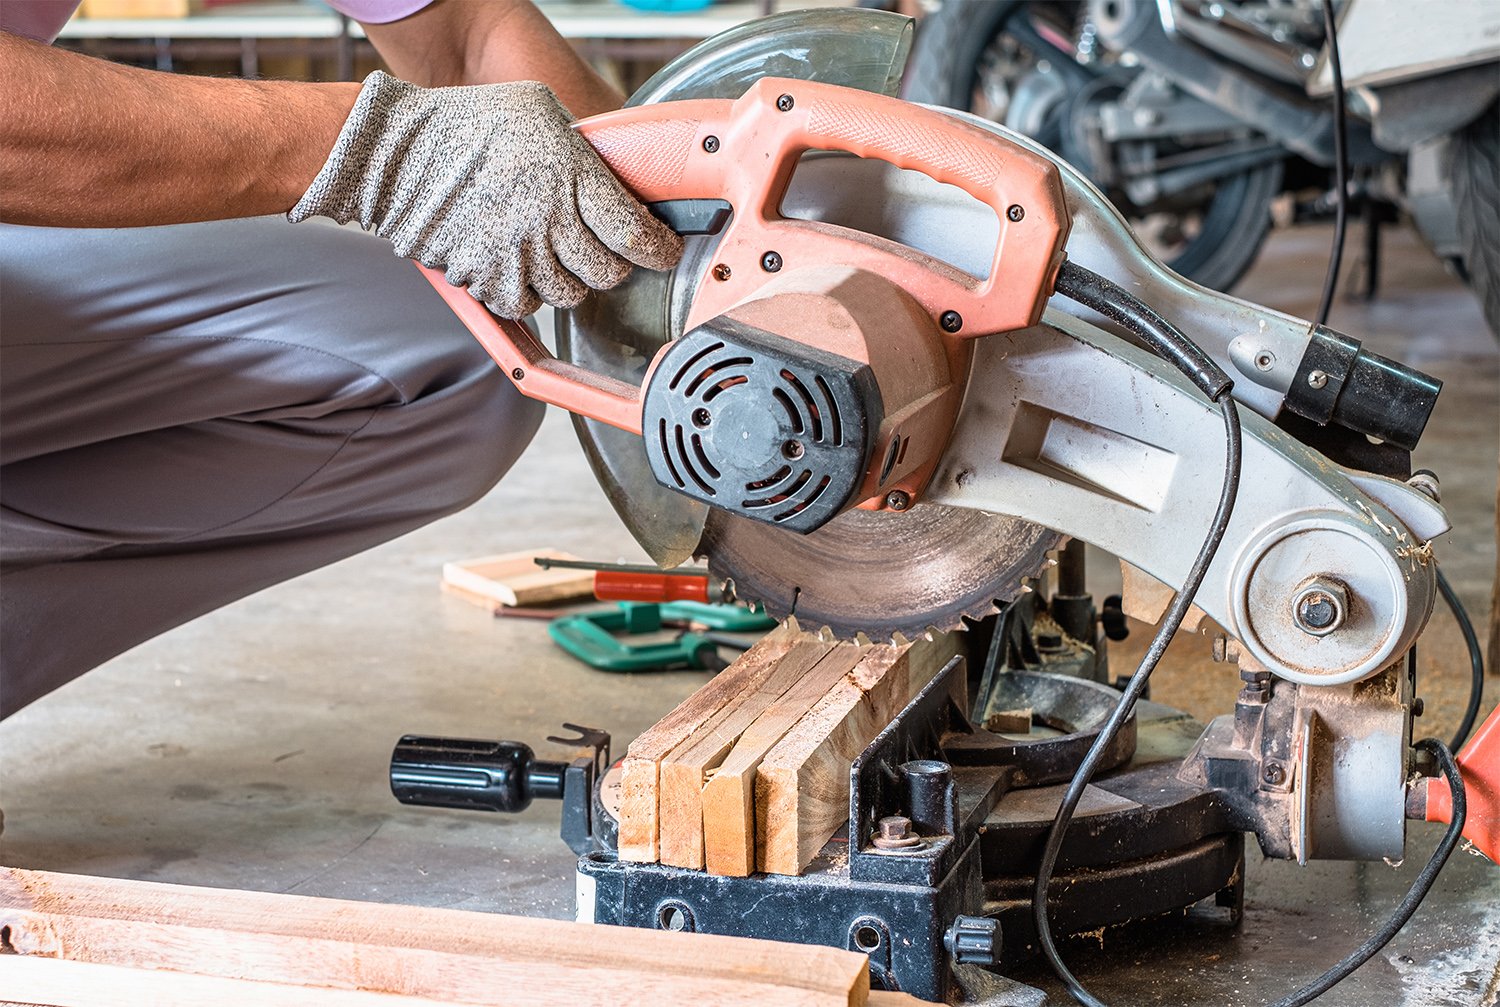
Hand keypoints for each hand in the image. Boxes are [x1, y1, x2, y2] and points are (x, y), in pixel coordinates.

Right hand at [289, 71, 682, 317]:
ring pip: (569, 296)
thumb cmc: (468, 125)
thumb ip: (585, 148)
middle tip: (599, 250)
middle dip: (610, 265)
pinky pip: (525, 307)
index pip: (635, 233)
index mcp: (571, 175)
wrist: (396, 152)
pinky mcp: (484, 279)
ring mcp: (516, 254)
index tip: (662, 252)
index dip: (658, 250)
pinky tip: (518, 266)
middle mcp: (547, 220)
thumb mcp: (541, 111)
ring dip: (567, 280)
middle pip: (606, 273)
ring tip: (549, 252)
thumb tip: (619, 176)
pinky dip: (527, 294)